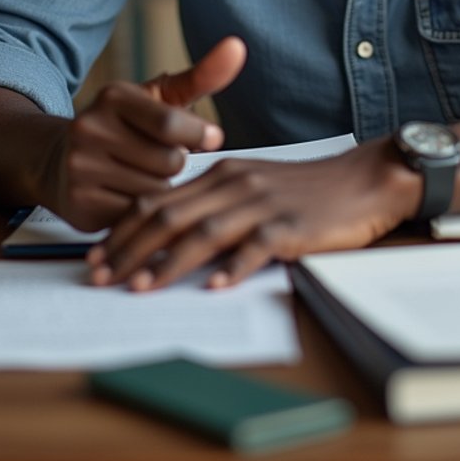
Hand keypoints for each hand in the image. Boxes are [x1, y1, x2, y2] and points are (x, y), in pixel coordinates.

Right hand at [45, 35, 246, 231]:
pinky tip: (127, 197)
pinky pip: (135, 218)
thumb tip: (237, 47)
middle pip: (169, 163)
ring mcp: (80, 167)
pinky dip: (141, 213)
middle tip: (157, 159)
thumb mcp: (159, 98)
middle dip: (174, 166)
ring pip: (155, 193)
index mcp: (114, 96)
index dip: (199, 135)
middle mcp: (91, 128)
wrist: (60, 160)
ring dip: (160, 191)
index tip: (211, 138)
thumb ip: (201, 76)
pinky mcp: (79, 204)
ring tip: (141, 177)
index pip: (171, 123)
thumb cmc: (125, 127)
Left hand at [86, 137, 421, 289]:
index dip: (122, 229)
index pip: (159, 200)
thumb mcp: (253, 186)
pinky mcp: (291, 225)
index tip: (96, 256)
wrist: (364, 180)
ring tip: (140, 287)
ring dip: (168, 261)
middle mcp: (235, 184)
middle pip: (170, 215)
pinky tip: (214, 286)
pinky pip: (256, 246)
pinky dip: (233, 266)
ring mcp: (263, 204)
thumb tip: (170, 238)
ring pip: (204, 231)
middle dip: (129, 248)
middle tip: (100, 277)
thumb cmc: (306, 190)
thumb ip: (215, 205)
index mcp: (221, 173)